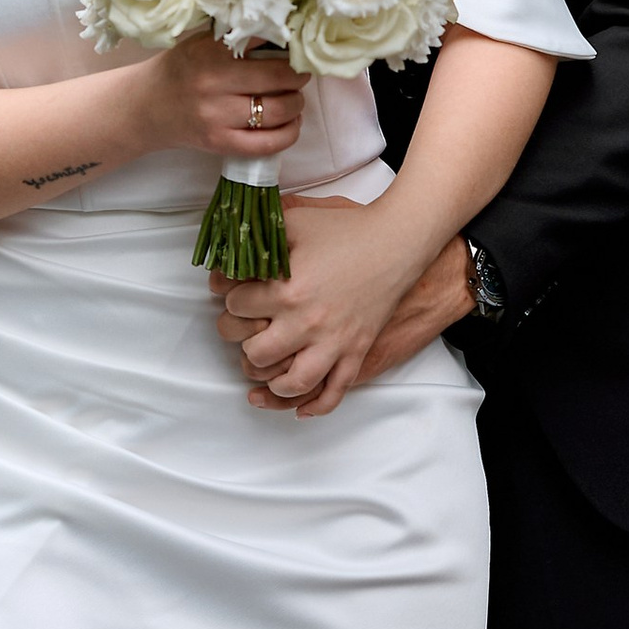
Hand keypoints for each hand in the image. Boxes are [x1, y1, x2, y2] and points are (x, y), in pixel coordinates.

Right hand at [142, 36, 305, 161]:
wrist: (145, 108)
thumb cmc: (180, 70)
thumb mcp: (202, 43)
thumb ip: (238, 38)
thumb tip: (288, 34)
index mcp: (210, 50)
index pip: (265, 39)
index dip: (290, 42)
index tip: (297, 45)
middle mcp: (212, 82)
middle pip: (279, 77)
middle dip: (298, 76)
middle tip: (299, 74)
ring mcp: (216, 116)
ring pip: (279, 110)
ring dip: (297, 104)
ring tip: (294, 98)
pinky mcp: (219, 143)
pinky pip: (268, 143)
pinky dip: (289, 133)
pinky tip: (290, 123)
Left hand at [213, 203, 466, 416]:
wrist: (398, 242)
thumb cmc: (349, 229)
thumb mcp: (298, 220)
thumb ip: (262, 232)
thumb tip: (234, 245)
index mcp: (289, 290)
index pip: (237, 307)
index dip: (230, 298)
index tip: (234, 295)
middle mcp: (308, 323)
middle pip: (256, 352)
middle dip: (243, 342)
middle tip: (246, 331)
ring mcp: (334, 343)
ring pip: (292, 382)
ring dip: (273, 380)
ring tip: (269, 367)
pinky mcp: (356, 352)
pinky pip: (335, 391)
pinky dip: (316, 405)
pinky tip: (300, 408)